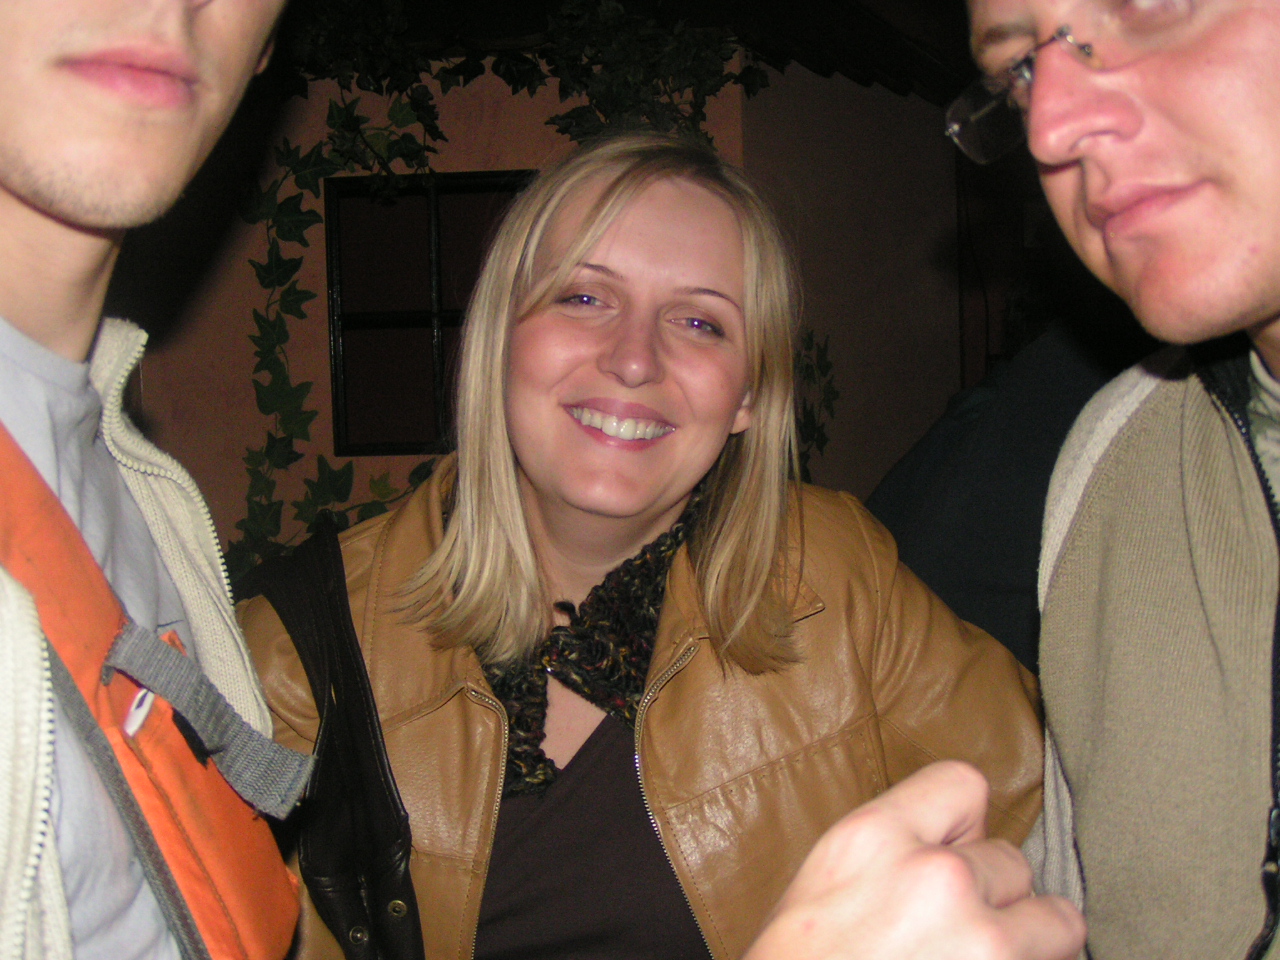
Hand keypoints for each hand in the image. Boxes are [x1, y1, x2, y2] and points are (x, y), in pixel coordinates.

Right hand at [745, 761, 1084, 959]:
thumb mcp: (828, 883)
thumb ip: (892, 851)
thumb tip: (958, 848)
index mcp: (876, 838)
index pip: (963, 785)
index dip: (963, 827)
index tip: (953, 857)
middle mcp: (936, 878)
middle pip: (1012, 860)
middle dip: (993, 898)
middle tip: (952, 937)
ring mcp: (984, 943)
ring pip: (1058, 920)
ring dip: (1030, 945)